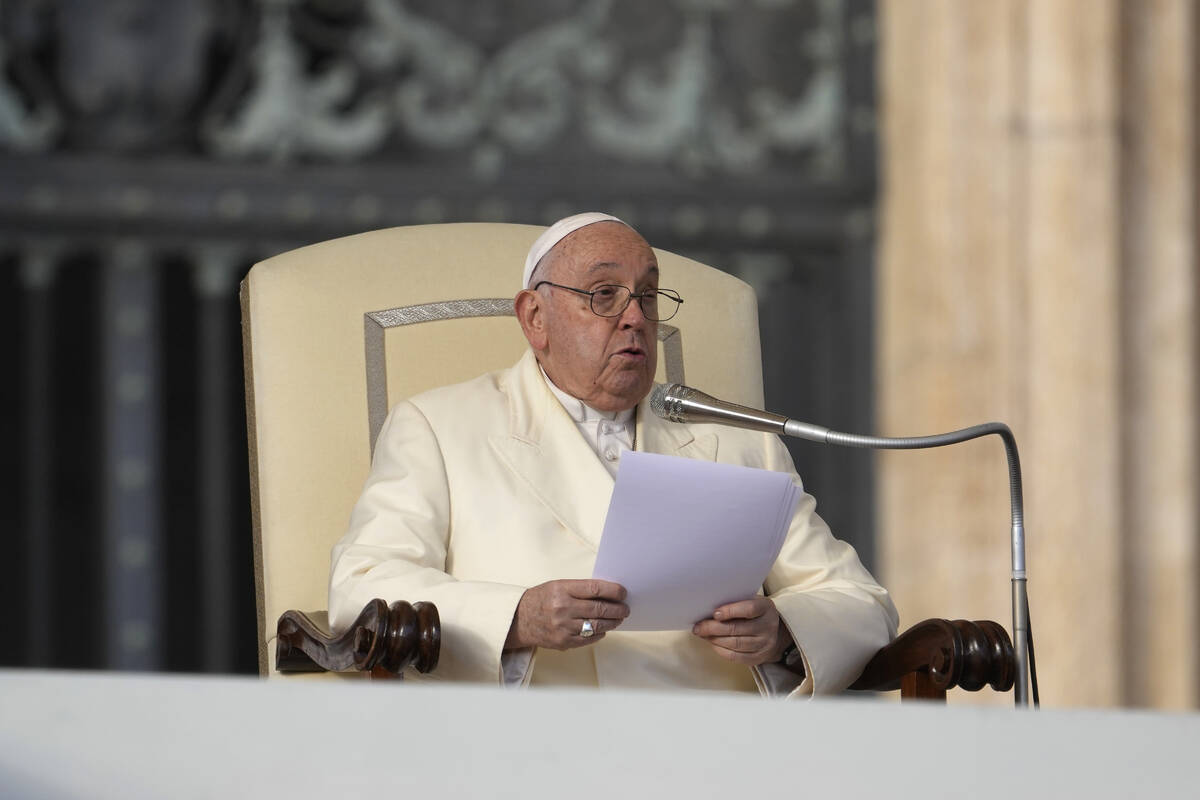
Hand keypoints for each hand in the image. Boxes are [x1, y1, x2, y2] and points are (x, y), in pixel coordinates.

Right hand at [505, 579, 628, 650]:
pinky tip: (603, 629)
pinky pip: (589, 639)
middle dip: (617, 609)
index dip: (613, 591)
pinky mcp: (563, 642)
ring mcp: (563, 627)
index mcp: (562, 589)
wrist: (518, 620)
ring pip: (597, 626)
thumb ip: (580, 589)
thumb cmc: (541, 599)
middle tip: (625, 608)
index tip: (623, 592)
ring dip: (612, 622)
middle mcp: (562, 608)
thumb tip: (608, 594)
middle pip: (599, 609)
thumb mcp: (558, 586)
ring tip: (618, 619)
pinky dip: (599, 634)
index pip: (595, 588)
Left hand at [692, 597, 787, 665]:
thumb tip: (707, 609)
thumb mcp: (750, 601)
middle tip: (698, 627)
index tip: (714, 613)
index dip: (730, 611)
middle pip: (738, 629)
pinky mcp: (758, 658)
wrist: (774, 632)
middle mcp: (768, 626)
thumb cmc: (754, 612)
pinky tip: (712, 643)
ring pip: (735, 644)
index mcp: (766, 608)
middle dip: (713, 628)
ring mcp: (764, 644)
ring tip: (702, 634)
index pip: (749, 609)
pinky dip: (720, 650)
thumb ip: (734, 602)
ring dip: (715, 639)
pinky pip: (736, 657)